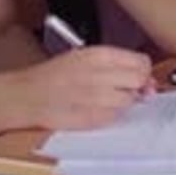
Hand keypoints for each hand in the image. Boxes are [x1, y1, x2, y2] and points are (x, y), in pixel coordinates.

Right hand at [22, 46, 152, 129]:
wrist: (29, 95)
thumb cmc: (57, 74)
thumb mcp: (85, 56)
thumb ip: (116, 64)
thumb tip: (146, 77)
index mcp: (99, 55)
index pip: (141, 62)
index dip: (144, 70)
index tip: (141, 75)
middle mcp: (100, 75)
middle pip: (139, 81)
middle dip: (138, 86)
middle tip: (128, 89)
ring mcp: (95, 98)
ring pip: (129, 101)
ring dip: (123, 102)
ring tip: (106, 98)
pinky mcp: (90, 119)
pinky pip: (114, 117)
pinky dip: (111, 115)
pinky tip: (97, 109)